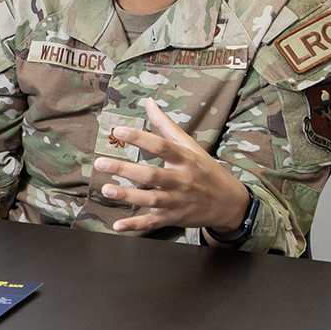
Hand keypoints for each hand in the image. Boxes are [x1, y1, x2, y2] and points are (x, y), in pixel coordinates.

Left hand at [93, 98, 250, 234]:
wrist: (230, 203)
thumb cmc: (206, 171)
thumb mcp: (191, 146)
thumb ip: (167, 125)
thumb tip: (149, 102)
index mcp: (185, 159)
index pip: (162, 146)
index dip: (140, 138)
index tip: (118, 131)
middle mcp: (182, 180)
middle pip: (151, 175)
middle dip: (125, 170)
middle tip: (100, 163)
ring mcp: (177, 201)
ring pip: (150, 199)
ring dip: (127, 196)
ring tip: (105, 190)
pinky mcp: (174, 218)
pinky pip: (153, 222)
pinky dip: (136, 226)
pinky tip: (118, 226)